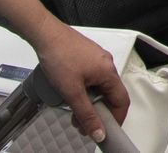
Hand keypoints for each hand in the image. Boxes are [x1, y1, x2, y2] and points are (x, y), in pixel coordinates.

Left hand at [27, 22, 128, 143]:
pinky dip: (85, 90)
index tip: (105, 131)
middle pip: (110, 95)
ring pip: (100, 87)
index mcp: (108, 72)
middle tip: (83, 124)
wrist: (46, 34)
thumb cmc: (59, 56)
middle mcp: (106, 64)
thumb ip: (86, 114)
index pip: (121, 101)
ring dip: (89, 102)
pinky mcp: (87, 56)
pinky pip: (92, 78)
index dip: (116, 119)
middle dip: (98, 112)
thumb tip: (99, 132)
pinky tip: (71, 93)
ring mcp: (97, 59)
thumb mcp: (72, 91)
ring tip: (73, 110)